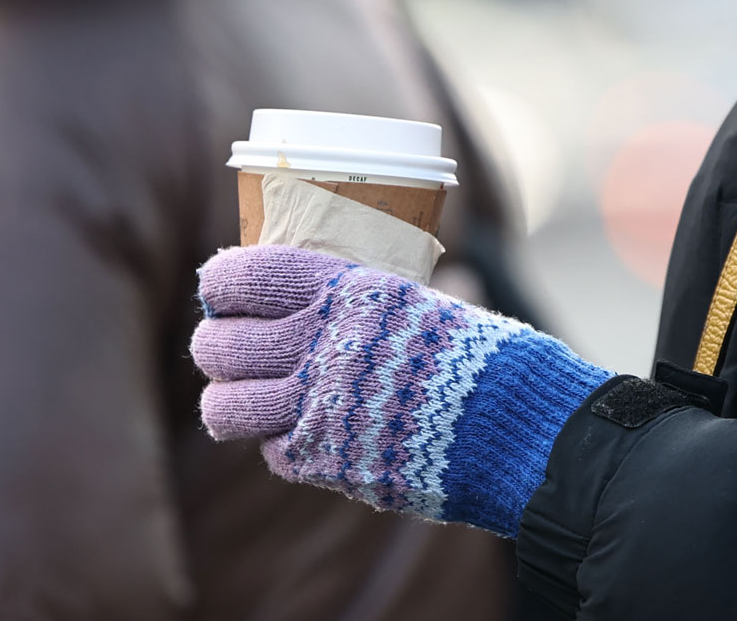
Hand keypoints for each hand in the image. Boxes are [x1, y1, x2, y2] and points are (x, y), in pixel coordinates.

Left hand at [191, 245, 612, 536]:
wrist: (521, 429)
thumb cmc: (483, 359)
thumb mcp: (421, 304)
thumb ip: (360, 304)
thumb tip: (317, 294)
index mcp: (344, 292)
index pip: (244, 275)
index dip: (220, 283)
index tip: (221, 289)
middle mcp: (320, 345)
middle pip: (218, 345)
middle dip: (215, 346)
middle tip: (226, 347)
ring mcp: (318, 407)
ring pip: (223, 408)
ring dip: (227, 403)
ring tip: (243, 399)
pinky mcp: (326, 461)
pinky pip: (272, 452)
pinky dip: (281, 443)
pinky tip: (305, 432)